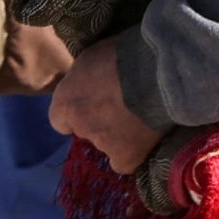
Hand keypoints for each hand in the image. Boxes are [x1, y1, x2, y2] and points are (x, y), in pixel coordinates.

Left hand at [51, 39, 162, 175]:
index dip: (78, 113)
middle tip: (124, 107)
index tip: (94, 105)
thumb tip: (89, 82)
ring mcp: (102, 142)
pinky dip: (135, 155)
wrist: (158, 72)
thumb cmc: (125, 54)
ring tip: (143, 118)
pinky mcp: (126, 156)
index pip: (60, 119)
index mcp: (64, 102)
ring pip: (107, 145)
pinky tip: (148, 141)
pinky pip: (125, 164)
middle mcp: (79, 125)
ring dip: (121, 135)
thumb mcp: (91, 58)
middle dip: (101, 121)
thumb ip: (85, 78)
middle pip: (86, 131)